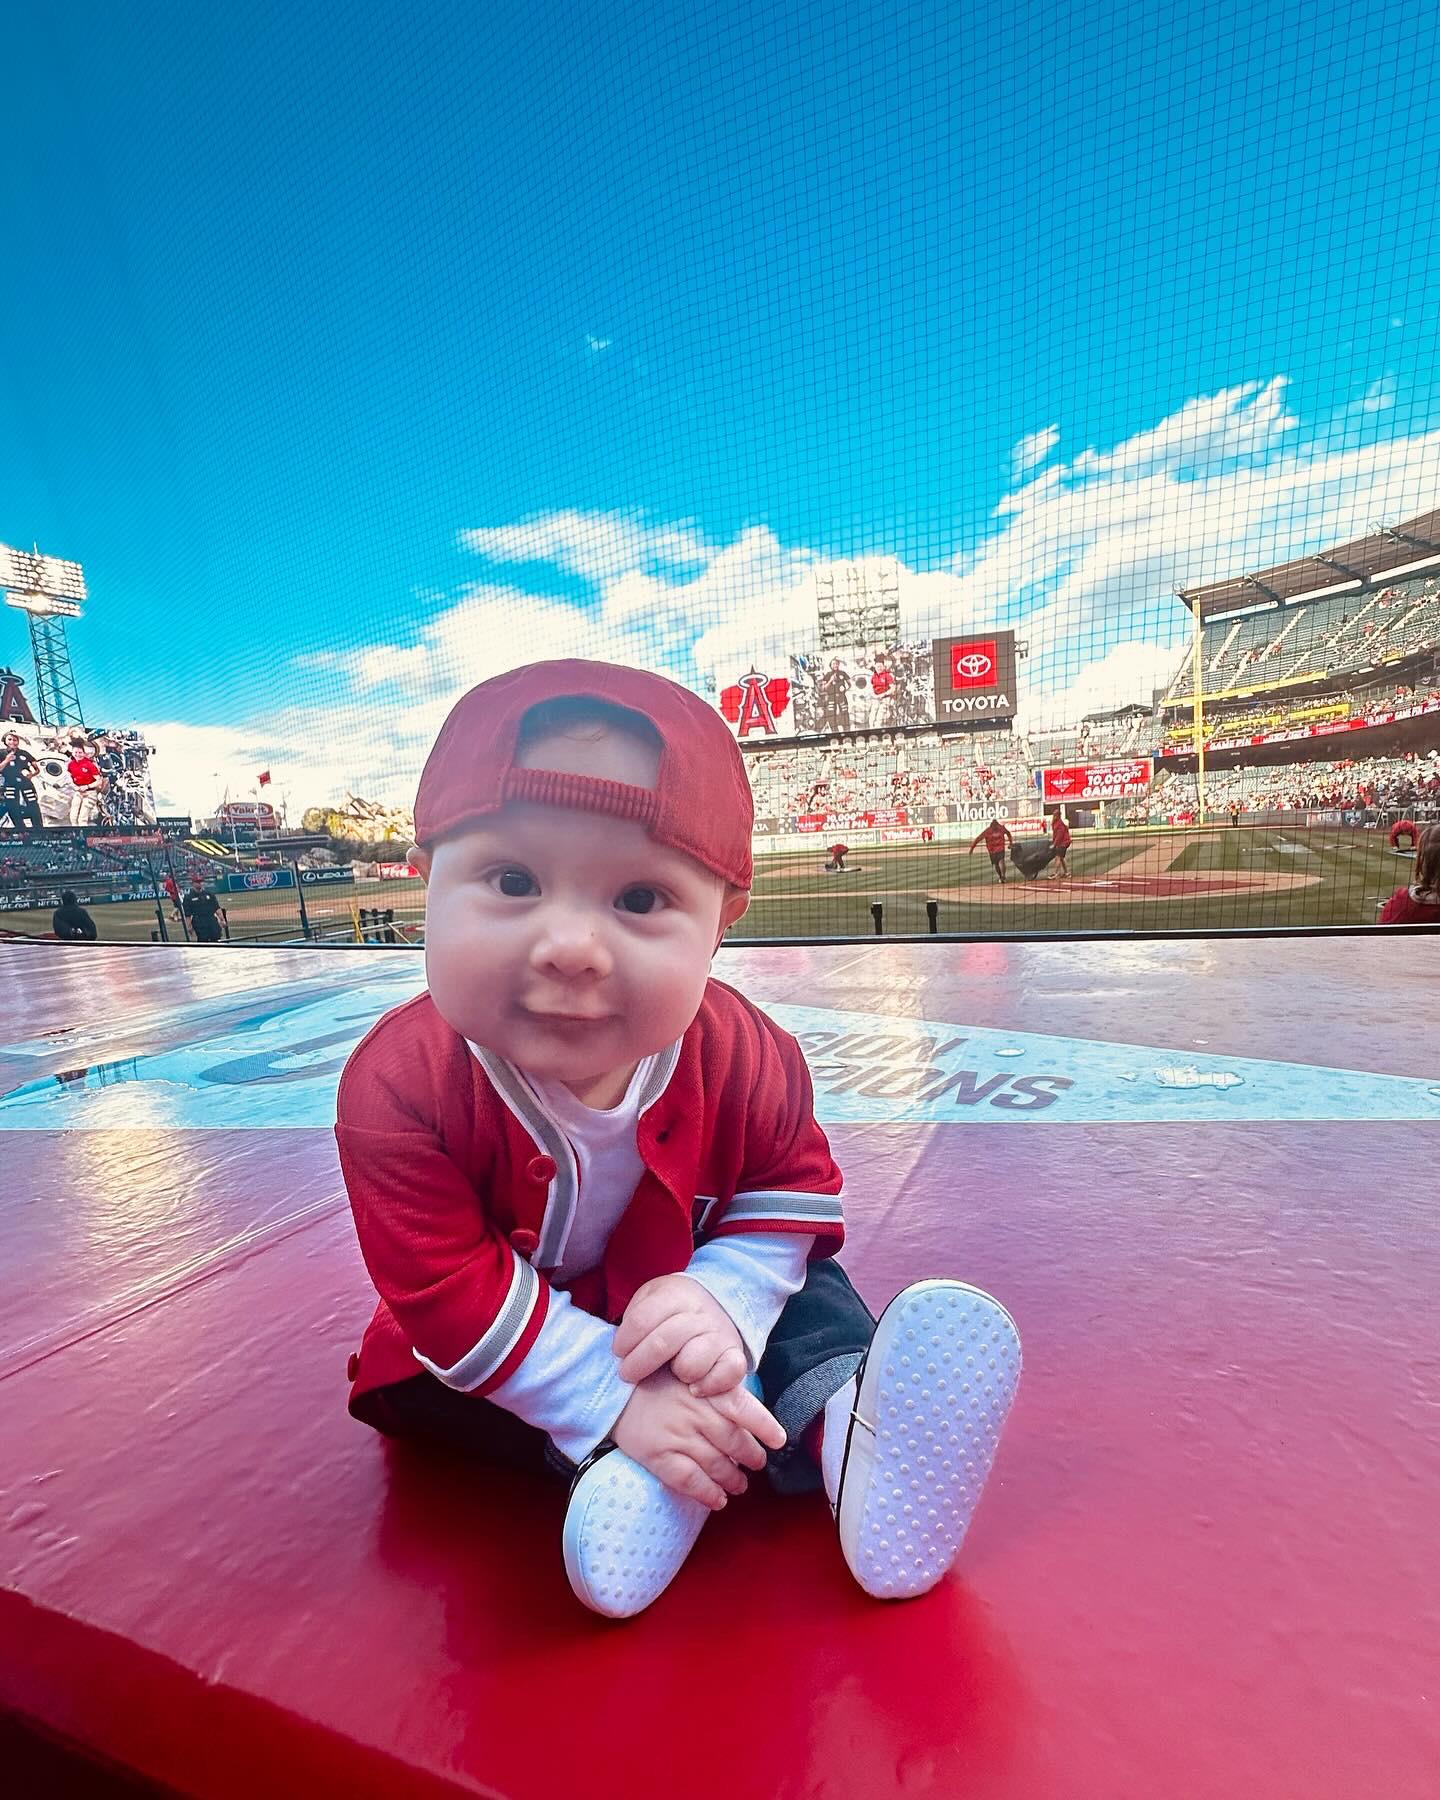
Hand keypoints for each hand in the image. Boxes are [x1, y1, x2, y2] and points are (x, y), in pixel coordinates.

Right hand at [610, 1368, 785, 1510]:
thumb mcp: (690, 1373)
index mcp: (707, 1390)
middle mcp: (697, 1413)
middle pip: (736, 1442)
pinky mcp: (659, 1456)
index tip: (779, 1440)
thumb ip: (717, 1390)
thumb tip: (746, 1415)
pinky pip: (691, 1481)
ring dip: (734, 1480)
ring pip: (718, 1466)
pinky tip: (717, 1500)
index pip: (746, 1409)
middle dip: (751, 1457)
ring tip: (739, 1485)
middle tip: (756, 1464)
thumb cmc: (656, 1381)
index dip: (766, 1427)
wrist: (612, 1390)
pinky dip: (708, 1494)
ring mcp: (678, 1436)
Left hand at [614, 1273, 747, 1395]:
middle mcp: (700, 1312)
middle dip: (638, 1363)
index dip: (624, 1341)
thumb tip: (622, 1347)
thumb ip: (636, 1315)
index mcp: (675, 1294)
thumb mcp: (650, 1297)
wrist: (716, 1301)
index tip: (618, 1352)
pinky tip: (694, 1387)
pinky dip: (709, 1385)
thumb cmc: (672, 1308)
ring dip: (676, 1372)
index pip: (642, 1320)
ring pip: (692, 1363)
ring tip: (671, 1371)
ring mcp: (719, 1334)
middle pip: (663, 1342)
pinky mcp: (735, 1354)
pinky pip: (728, 1374)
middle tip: (627, 1373)